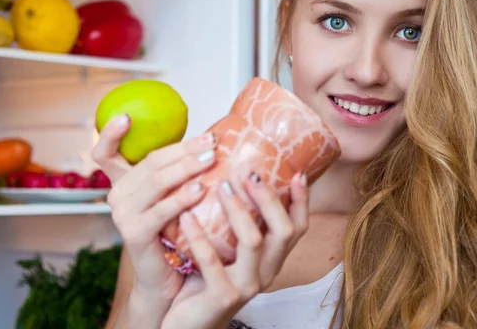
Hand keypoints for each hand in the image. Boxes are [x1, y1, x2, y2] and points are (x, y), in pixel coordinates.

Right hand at [93, 114, 219, 301]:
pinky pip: (161, 210)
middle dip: (183, 149)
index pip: (104, 153)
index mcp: (122, 182)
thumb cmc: (173, 233)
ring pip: (156, 181)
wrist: (166, 279)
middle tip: (211, 141)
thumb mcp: (169, 196)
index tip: (126, 117)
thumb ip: (174, 171)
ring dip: (186, 168)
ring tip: (211, 159)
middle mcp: (117, 196)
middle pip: (149, 162)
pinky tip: (201, 189)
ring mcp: (123, 215)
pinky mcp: (134, 233)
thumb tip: (207, 140)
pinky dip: (182, 198)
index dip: (109, 133)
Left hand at [160, 172, 309, 328]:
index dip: (301, 201)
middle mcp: (266, 272)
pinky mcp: (222, 296)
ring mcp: (246, 286)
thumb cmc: (205, 279)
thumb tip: (238, 177)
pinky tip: (186, 214)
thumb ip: (239, 224)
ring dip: (237, 208)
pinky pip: (212, 260)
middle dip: (268, 198)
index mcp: (271, 259)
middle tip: (249, 172)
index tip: (297, 173)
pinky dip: (199, 234)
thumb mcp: (229, 250)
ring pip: (253, 241)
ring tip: (219, 185)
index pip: (297, 228)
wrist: (188, 323)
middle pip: (284, 230)